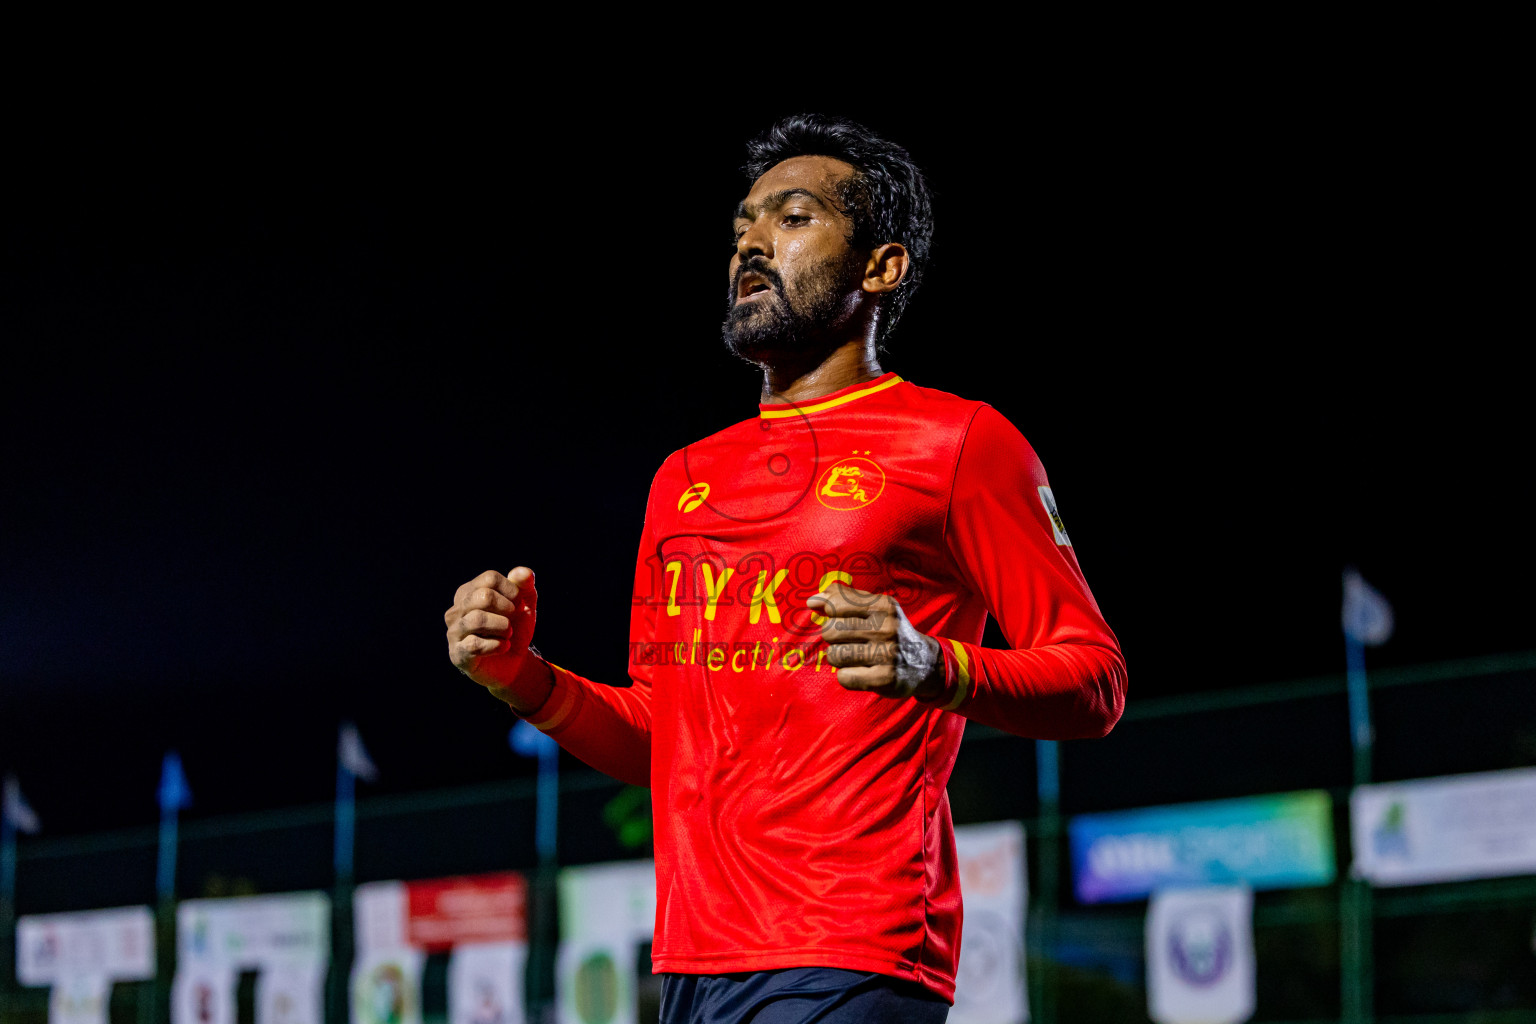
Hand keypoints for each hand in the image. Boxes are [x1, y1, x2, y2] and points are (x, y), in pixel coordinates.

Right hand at [445, 567, 549, 711]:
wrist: (513, 663)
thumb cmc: (514, 628)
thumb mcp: (525, 604)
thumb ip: (525, 584)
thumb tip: (523, 572)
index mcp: (468, 592)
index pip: (490, 578)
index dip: (512, 591)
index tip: (518, 604)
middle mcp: (456, 610)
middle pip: (484, 597)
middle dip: (508, 609)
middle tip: (512, 621)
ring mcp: (454, 632)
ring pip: (478, 619)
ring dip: (503, 628)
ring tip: (508, 634)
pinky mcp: (457, 654)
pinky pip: (475, 644)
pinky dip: (498, 645)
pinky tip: (503, 647)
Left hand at [806, 582, 943, 699]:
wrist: (925, 663)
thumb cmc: (890, 631)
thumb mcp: (876, 607)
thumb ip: (845, 598)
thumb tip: (813, 600)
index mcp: (883, 606)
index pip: (836, 605)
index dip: (829, 613)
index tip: (833, 616)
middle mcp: (886, 628)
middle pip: (830, 631)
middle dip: (833, 638)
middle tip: (849, 641)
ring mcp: (886, 654)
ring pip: (834, 655)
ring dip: (839, 658)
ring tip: (855, 656)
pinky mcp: (884, 679)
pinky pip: (844, 677)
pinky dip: (848, 676)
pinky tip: (862, 671)